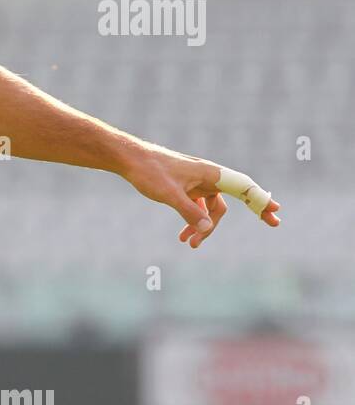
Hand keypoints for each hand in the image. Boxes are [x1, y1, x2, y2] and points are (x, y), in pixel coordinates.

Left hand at [123, 143, 280, 248]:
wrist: (129, 159)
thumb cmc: (150, 172)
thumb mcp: (169, 194)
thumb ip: (189, 212)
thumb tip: (206, 228)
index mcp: (210, 173)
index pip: (244, 187)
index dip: (262, 199)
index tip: (277, 210)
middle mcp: (208, 176)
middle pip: (236, 197)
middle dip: (254, 211)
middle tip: (275, 224)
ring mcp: (196, 182)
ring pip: (211, 208)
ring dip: (205, 227)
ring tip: (190, 245)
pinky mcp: (184, 187)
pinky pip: (197, 207)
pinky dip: (193, 221)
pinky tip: (183, 237)